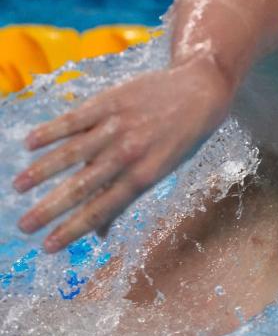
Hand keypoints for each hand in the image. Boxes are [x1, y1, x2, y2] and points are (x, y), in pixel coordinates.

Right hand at [13, 64, 230, 252]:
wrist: (201, 89)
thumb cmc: (181, 137)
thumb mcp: (163, 170)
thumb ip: (127, 197)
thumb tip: (100, 234)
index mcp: (145, 175)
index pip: (103, 208)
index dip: (74, 229)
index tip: (48, 246)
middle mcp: (130, 152)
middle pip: (84, 185)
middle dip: (51, 208)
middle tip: (24, 226)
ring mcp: (118, 126)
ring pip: (73, 152)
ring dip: (43, 170)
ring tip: (19, 187)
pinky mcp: (111, 101)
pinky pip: (76, 118)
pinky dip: (52, 131)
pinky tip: (29, 143)